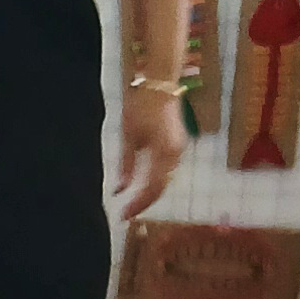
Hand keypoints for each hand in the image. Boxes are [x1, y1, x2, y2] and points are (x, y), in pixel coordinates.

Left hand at [116, 85, 188, 216]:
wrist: (160, 83)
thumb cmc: (141, 106)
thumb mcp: (128, 136)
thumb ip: (126, 166)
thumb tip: (120, 191)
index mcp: (163, 152)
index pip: (151, 189)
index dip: (138, 205)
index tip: (123, 215)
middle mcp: (175, 154)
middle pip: (161, 188)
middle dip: (144, 203)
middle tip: (126, 214)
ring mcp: (179, 149)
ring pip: (166, 180)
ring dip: (151, 194)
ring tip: (133, 204)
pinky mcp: (178, 145)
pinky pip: (168, 170)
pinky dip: (156, 182)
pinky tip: (143, 187)